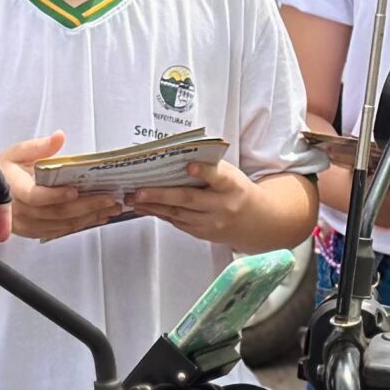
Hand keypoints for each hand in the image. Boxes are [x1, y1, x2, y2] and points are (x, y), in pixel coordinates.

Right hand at [0, 134, 119, 242]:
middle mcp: (20, 212)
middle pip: (55, 213)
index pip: (36, 197)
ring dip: (87, 218)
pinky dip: (79, 226)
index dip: (56, 195)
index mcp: (14, 189)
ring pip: (60, 225)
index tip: (75, 190)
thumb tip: (59, 137)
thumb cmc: (3, 171)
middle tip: (108, 200)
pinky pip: (58, 231)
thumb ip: (39, 147)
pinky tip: (95, 219)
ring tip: (109, 209)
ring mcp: (27, 225)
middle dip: (85, 207)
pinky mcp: (33, 232)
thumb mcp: (17, 152)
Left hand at [130, 161, 261, 243]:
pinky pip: (177, 223)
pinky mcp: (203, 233)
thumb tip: (178, 155)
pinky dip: (160, 214)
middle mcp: (222, 206)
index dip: (204, 171)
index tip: (190, 166)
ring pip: (178, 214)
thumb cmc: (237, 191)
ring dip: (153, 206)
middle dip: (161, 195)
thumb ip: (210, 166)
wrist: (257, 222)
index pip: (218, 177)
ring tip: (133, 199)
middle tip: (139, 191)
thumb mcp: (232, 174)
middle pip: (189, 200)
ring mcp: (211, 223)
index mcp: (232, 186)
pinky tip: (145, 207)